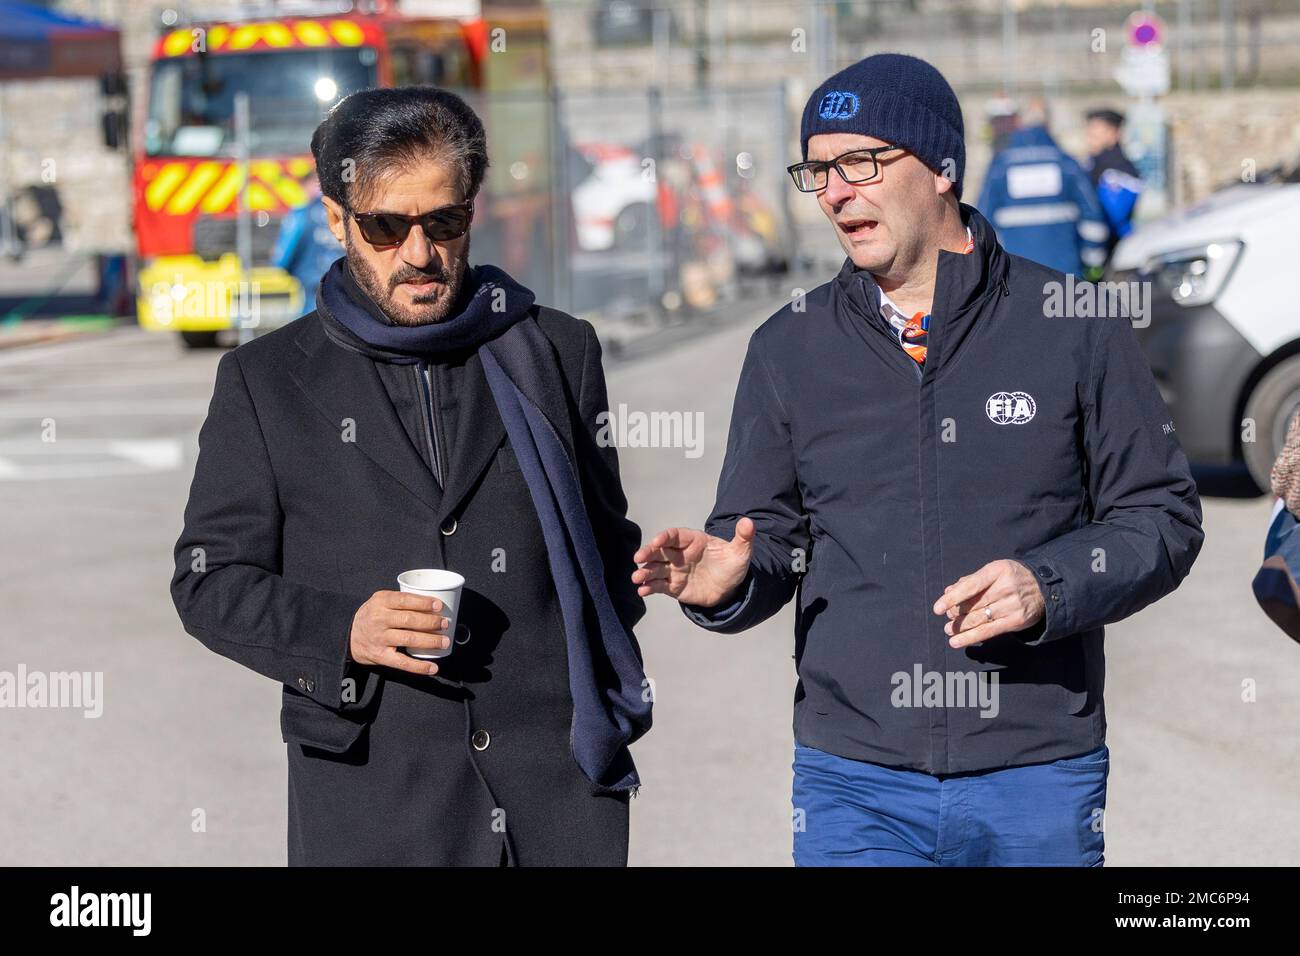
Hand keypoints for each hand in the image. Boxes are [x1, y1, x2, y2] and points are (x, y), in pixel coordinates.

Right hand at [349, 590, 450, 675]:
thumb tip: (433, 604)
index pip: (404, 600)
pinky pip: (403, 663)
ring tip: (445, 641)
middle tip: (445, 623)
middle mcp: (379, 620)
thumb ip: (400, 600)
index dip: (423, 603)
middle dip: (431, 622)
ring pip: (409, 639)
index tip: (438, 606)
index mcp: (380, 602)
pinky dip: (419, 667)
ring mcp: (380, 639)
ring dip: (430, 641)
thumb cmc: (372, 615)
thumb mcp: (380, 601)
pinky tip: (433, 668)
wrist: (349, 637)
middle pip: (409, 620)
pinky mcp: (381, 656)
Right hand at [631, 518, 754, 607]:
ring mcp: (675, 570)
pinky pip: (658, 586)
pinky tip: (642, 591)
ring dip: (645, 572)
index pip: (675, 535)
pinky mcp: (673, 587)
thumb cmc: (732, 566)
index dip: (665, 537)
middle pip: (659, 550)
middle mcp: (680, 554)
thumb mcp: (741, 552)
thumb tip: (748, 522)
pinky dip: (649, 588)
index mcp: (693, 541)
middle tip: (638, 557)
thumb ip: (743, 537)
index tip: (657, 541)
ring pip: (656, 569)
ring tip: (636, 578)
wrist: (730, 590)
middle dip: (648, 552)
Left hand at [932, 559, 1045, 648]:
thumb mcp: (994, 571)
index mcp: (997, 571)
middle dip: (956, 613)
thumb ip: (971, 580)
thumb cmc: (1011, 577)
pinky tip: (956, 642)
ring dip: (960, 626)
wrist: (1044, 587)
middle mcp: (1005, 588)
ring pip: (978, 619)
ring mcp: (1012, 605)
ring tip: (948, 629)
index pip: (970, 586)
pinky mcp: (1016, 621)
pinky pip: (988, 632)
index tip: (937, 608)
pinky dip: (970, 638)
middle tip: (948, 616)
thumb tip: (948, 592)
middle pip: (973, 604)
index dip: (952, 598)